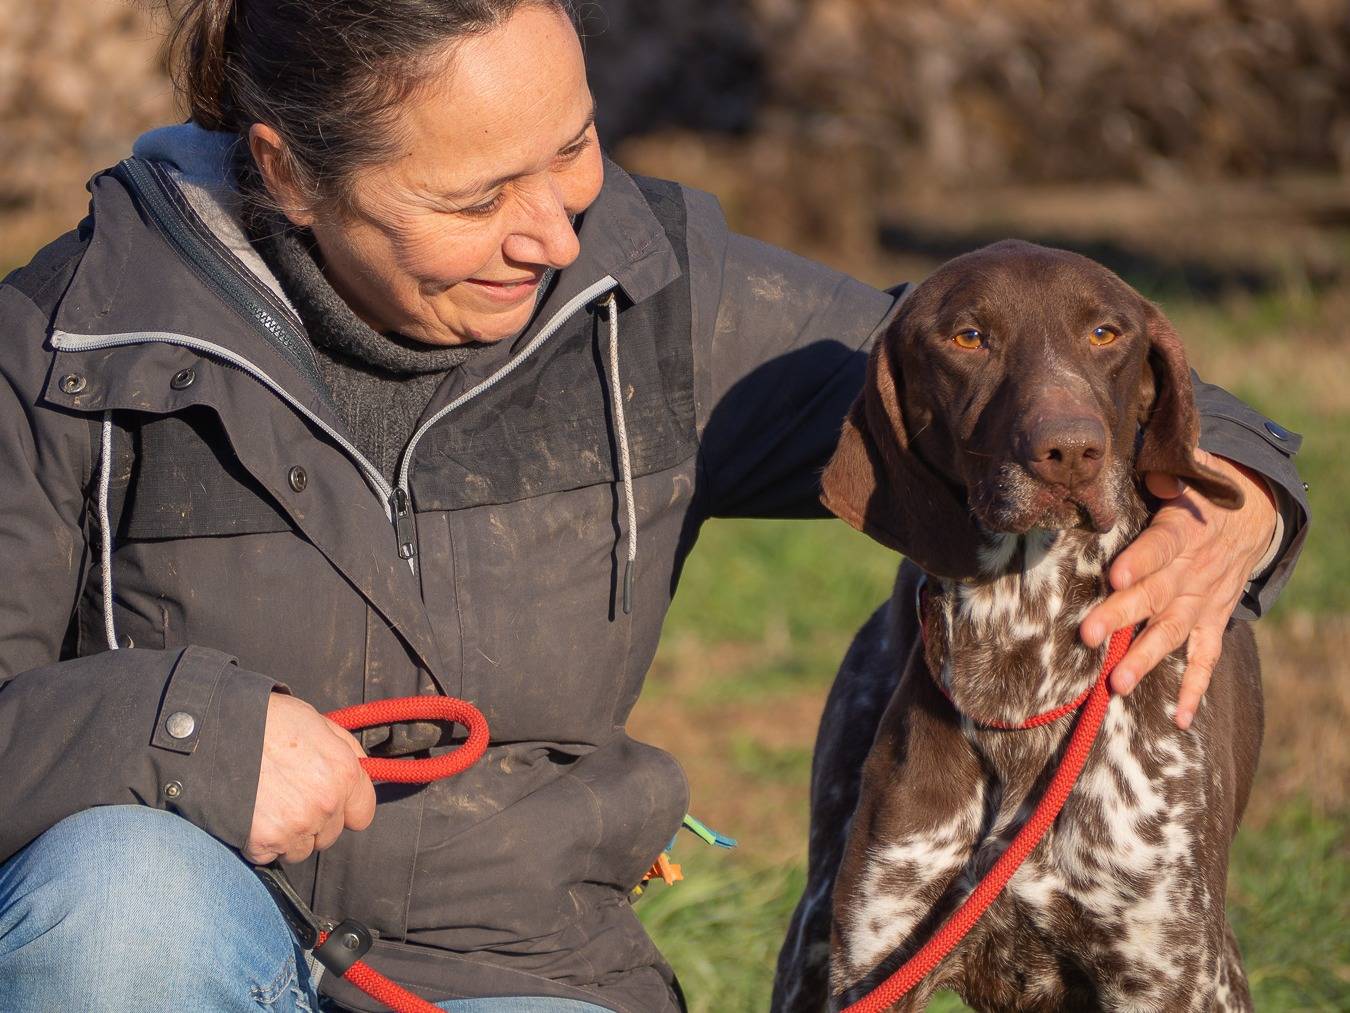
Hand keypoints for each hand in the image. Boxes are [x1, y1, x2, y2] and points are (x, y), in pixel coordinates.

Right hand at [244, 693, 376, 864]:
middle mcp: (325, 804)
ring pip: (301, 850)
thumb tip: (359, 771)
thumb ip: (345, 752)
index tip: (330, 804)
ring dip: (287, 836)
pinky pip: (269, 856)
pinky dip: (259, 843)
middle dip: (312, 821)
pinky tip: (251, 816)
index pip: (362, 815)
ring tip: (267, 805)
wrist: (216, 729)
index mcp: (343, 774)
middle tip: (287, 796)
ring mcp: (295, 826)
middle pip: (329, 835)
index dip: (344, 809)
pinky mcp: (263, 842)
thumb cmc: (265, 720)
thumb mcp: (319, 723)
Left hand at [1080, 450, 1276, 729]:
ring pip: (1173, 632)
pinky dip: (1196, 690)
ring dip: (1146, 658)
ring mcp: (1203, 601)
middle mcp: (1191, 572)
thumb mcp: (1188, 475)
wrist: (1251, 515)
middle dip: (1120, 616)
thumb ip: (1167, 477)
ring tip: (1117, 683)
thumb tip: (1155, 479)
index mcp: (1180, 533)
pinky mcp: (1212, 621)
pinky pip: (1206, 658)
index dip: (1138, 562)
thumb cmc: (1198, 494)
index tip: (1114, 576)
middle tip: (1088, 635)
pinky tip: (1180, 719)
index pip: (1158, 547)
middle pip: (1153, 596)